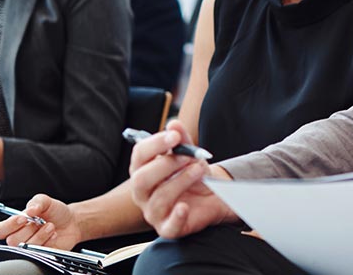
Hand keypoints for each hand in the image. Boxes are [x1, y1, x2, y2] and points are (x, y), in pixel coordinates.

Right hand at [0, 194, 83, 249]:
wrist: (71, 222)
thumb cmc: (55, 211)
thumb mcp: (46, 201)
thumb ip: (37, 202)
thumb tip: (30, 210)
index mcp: (15, 224)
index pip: (0, 230)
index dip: (9, 226)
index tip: (23, 218)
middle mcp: (20, 237)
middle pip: (13, 240)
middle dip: (29, 230)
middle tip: (40, 221)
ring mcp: (29, 247)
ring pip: (26, 248)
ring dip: (40, 236)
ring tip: (50, 226)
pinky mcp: (40, 254)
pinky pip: (39, 253)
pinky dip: (48, 242)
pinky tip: (53, 235)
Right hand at [128, 120, 237, 238]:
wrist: (213, 194)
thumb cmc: (193, 172)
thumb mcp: (190, 153)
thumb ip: (182, 139)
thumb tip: (174, 124)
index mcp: (142, 170)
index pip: (139, 155)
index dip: (155, 144)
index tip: (174, 136)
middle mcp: (142, 193)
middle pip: (141, 180)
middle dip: (166, 165)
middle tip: (188, 156)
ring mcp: (153, 212)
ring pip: (159, 198)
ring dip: (180, 181)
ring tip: (198, 171)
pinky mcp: (168, 228)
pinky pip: (169, 226)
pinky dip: (177, 216)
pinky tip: (185, 206)